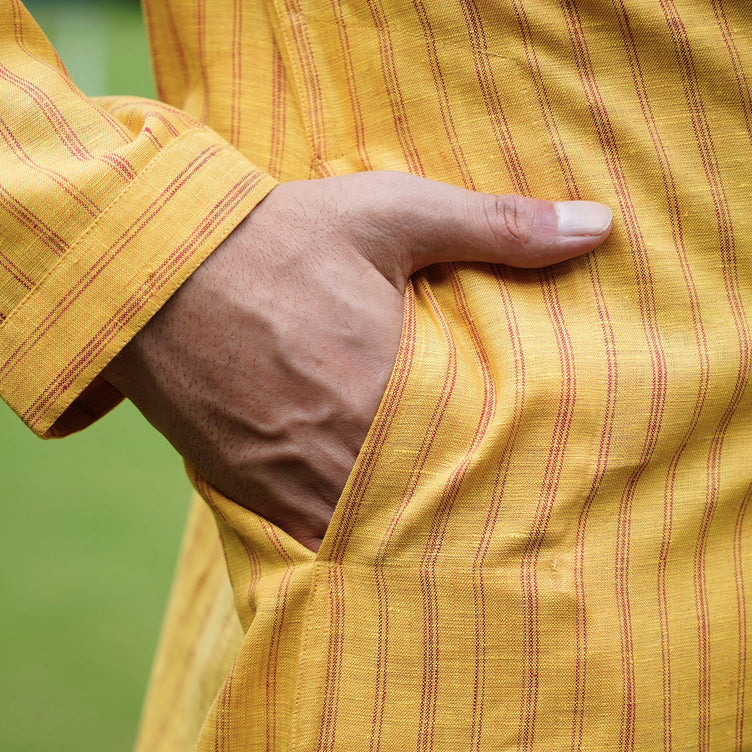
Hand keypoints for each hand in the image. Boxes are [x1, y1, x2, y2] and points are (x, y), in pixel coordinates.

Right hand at [103, 171, 611, 550]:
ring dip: (408, 530)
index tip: (548, 483)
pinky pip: (312, 537)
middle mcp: (343, 451)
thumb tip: (598, 227)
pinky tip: (371, 523)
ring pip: (372, 535)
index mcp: (392, 389)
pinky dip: (346, 536)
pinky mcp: (245, 489)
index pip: (481, 456)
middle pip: (428, 506)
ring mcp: (288, 480)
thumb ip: (497, 226)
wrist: (153, 268)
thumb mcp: (392, 214)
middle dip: (464, 508)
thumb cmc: (279, 238)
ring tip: (444, 525)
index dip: (518, 474)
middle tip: (506, 515)